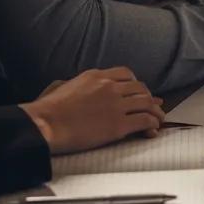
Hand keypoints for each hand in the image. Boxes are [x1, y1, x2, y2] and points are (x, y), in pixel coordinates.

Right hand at [20, 67, 164, 154]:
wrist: (44, 125)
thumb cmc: (46, 110)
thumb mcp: (60, 86)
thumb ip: (71, 83)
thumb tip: (66, 85)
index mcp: (97, 76)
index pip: (126, 74)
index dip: (135, 83)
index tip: (138, 91)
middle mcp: (110, 86)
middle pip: (139, 88)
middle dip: (148, 97)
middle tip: (153, 105)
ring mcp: (116, 104)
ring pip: (146, 103)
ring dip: (155, 111)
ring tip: (158, 119)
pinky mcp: (118, 124)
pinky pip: (143, 120)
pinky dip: (152, 124)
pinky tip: (152, 129)